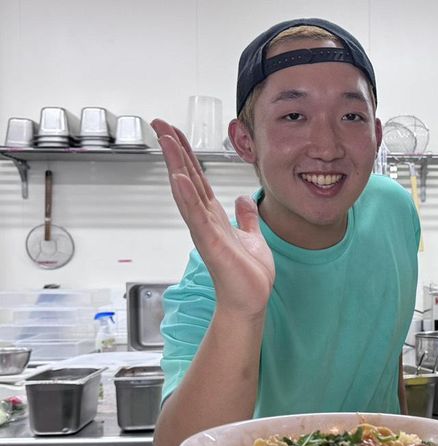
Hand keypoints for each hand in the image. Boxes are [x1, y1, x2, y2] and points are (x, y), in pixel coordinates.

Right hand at [151, 119, 274, 317]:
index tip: (173, 131)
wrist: (251, 301)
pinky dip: (186, 196)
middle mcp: (204, 219)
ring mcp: (205, 230)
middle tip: (158, 123)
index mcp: (213, 215)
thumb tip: (242, 199)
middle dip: (174, 149)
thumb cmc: (248, 275)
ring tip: (164, 139)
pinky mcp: (211, 243)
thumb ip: (245, 217)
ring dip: (175, 164)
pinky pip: (196, 216)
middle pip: (186, 176)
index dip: (186, 152)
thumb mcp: (251, 237)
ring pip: (186, 191)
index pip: (197, 177)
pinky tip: (177, 177)